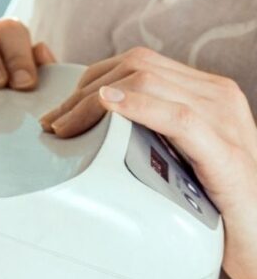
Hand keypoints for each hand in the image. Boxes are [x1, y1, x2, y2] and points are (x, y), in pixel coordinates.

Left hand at [40, 47, 256, 278]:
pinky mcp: (227, 151)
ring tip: (66, 126)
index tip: (62, 112)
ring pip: (150, 82)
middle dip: (84, 91)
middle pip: (138, 67)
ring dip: (94, 102)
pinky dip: (139, 107)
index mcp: (207, 95)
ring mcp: (225, 120)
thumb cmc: (220, 213)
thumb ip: (152, 142)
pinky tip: (110, 107)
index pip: (140, 65)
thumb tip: (99, 138)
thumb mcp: (181, 166)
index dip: (92, 81)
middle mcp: (218, 97)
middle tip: (53, 124)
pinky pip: (179, 117)